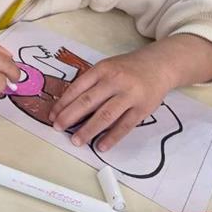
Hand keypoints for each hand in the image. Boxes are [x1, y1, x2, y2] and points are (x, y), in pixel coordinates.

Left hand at [48, 49, 171, 151]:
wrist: (160, 65)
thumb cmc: (128, 68)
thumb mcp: (108, 67)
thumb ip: (92, 82)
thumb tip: (69, 105)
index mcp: (102, 69)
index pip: (78, 87)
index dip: (63, 103)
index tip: (52, 115)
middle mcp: (115, 81)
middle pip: (88, 101)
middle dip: (70, 116)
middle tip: (57, 128)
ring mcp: (129, 95)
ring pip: (105, 115)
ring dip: (88, 130)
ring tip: (76, 141)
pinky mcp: (142, 109)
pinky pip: (124, 126)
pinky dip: (111, 138)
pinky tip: (101, 146)